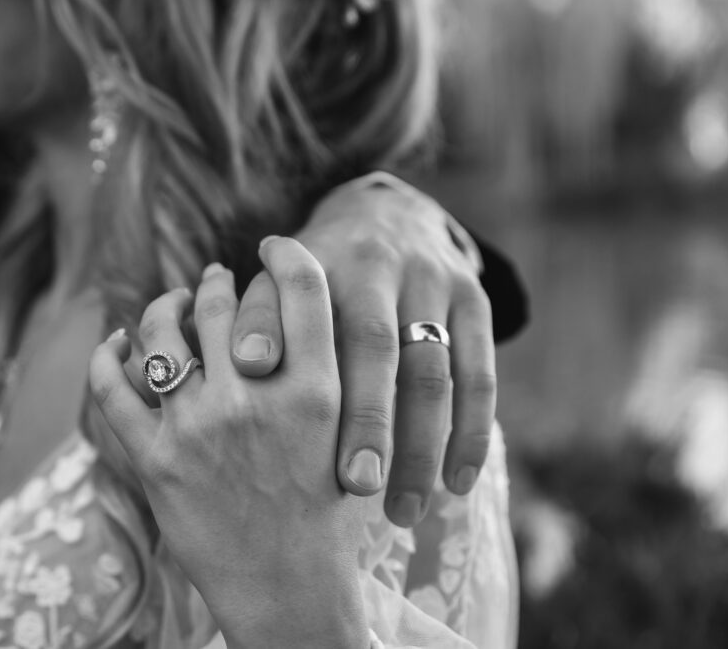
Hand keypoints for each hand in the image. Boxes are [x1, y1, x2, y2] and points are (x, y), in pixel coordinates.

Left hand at [90, 238, 368, 648]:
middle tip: (213, 277)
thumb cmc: (324, 515)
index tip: (272, 245)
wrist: (288, 588)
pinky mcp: (155, 461)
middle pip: (224, 303)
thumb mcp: (344, 437)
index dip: (285, 254)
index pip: (302, 289)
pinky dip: (107, 358)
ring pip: (164, 335)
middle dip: (216, 281)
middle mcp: (257, 400)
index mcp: (317, 392)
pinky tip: (115, 346)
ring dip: (162, 309)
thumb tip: (287, 313)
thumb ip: (322, 374)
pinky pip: (113, 390)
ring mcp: (200, 429)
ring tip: (167, 306)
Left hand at [229, 172, 496, 526]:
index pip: (316, 325)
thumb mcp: (282, 280)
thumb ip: (259, 319)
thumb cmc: (315, 273)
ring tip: (402, 513)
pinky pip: (480, 373)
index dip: (306, 380)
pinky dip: (472, 431)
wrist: (387, 214)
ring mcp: (434, 281)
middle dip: (369, 424)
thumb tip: (246, 365)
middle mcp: (381, 267)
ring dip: (422, 446)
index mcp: (324, 263)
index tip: (287, 433)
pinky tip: (457, 483)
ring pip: (434, 370)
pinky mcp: (475, 298)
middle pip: (377, 350)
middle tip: (357, 488)